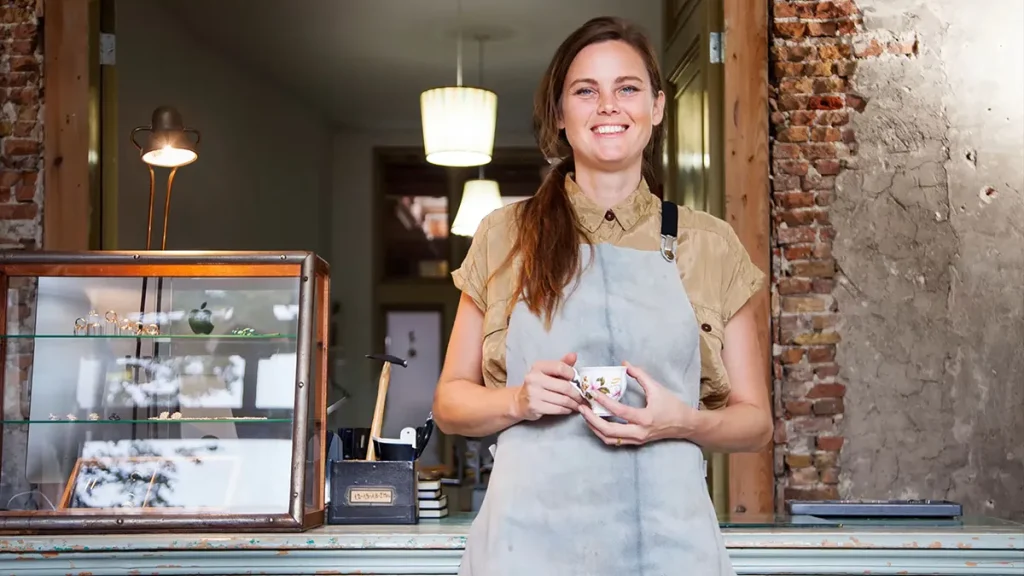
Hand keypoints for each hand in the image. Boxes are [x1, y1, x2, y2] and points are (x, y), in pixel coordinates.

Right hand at [512, 352, 585, 420]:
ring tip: (578, 404)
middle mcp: (534, 378)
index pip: (560, 367)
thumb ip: (561, 364)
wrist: (520, 401)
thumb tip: (574, 355)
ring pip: (563, 400)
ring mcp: (533, 394)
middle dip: (577, 394)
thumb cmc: (538, 385)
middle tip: (582, 397)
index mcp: (538, 367)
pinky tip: (569, 409)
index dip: (572, 374)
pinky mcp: (535, 407)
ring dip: (574, 403)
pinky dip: (567, 410)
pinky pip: (557, 409)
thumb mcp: (548, 372)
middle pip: (564, 386)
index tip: (577, 380)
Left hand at [580, 362, 698, 445]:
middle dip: (591, 420)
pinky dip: (602, 432)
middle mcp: (638, 432)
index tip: (592, 392)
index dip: (603, 401)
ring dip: (594, 428)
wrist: (685, 425)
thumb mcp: (657, 388)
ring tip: (585, 414)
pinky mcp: (635, 442)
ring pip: (608, 439)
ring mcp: (636, 440)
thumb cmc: (672, 405)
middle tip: (581, 407)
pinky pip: (613, 441)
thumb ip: (640, 375)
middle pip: (608, 431)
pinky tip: (595, 422)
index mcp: (645, 418)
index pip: (618, 411)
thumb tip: (624, 363)